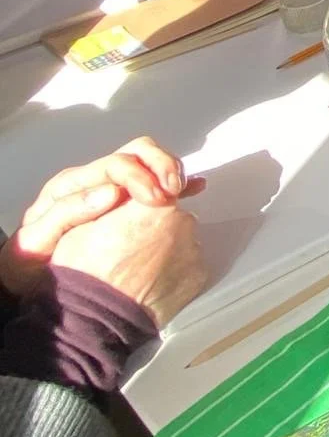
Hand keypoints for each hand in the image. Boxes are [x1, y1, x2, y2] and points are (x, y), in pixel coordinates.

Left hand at [0, 137, 201, 295]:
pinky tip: (194, 188)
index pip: (117, 165)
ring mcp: (112, 192)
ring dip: (172, 172)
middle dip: (162, 166)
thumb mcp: (38, 239)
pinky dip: (177, 183)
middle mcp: (95, 181)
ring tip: (184, 191)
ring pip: (150, 164)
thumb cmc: (28, 263)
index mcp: (74, 185)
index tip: (158, 197)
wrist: (26, 282)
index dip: (142, 176)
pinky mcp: (126, 206)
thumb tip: (111, 192)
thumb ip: (68, 213)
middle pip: (137, 154)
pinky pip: (156, 184)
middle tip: (174, 190)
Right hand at [49, 201, 206, 329]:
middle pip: (174, 216)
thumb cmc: (86, 274)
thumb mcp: (86, 222)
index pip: (161, 188)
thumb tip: (126, 191)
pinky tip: (153, 280)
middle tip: (133, 247)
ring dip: (169, 249)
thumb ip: (116, 201)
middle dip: (159, 227)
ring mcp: (192, 250)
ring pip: (183, 241)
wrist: (96, 317)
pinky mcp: (199, 274)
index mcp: (152, 204)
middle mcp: (180, 222)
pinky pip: (189, 265)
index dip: (149, 201)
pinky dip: (177, 270)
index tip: (142, 213)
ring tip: (141, 267)